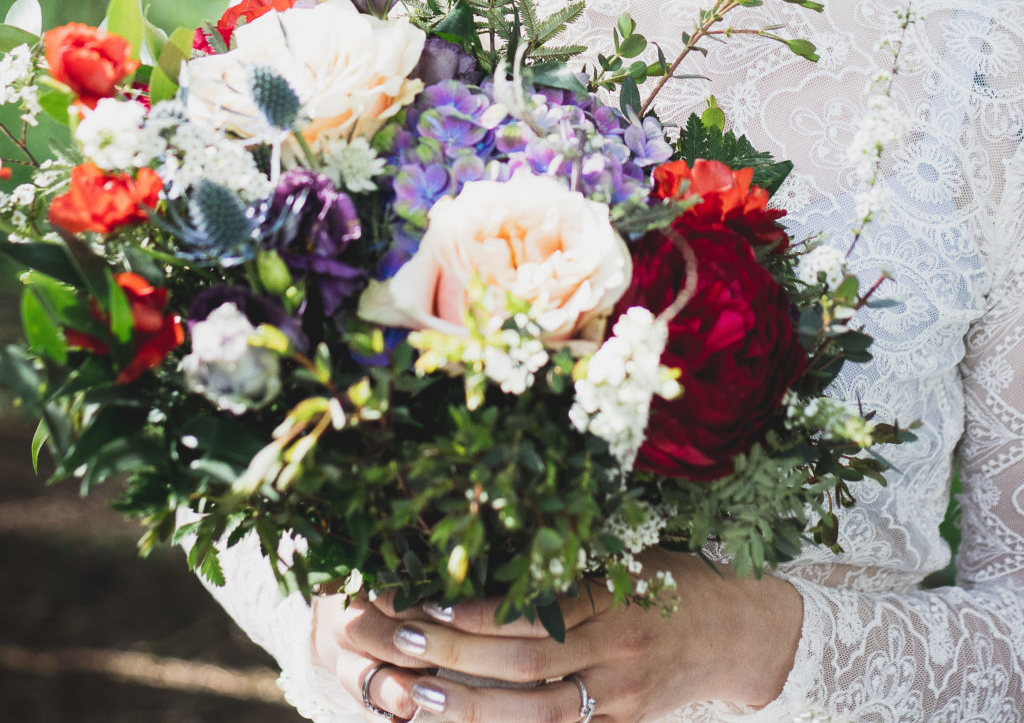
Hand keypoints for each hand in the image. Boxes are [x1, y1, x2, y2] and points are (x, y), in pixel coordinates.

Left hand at [311, 551, 803, 722]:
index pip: (533, 610)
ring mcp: (619, 700)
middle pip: (521, 664)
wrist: (742, 634)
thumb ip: (571, 559)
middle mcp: (617, 653)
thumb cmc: (675, 578)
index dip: (476, 611)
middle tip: (394, 640)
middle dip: (452, 655)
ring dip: (468, 706)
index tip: (423, 600)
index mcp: (616, 598)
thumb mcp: (630, 551)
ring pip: (533, 713)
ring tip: (413, 693)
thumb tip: (495, 541)